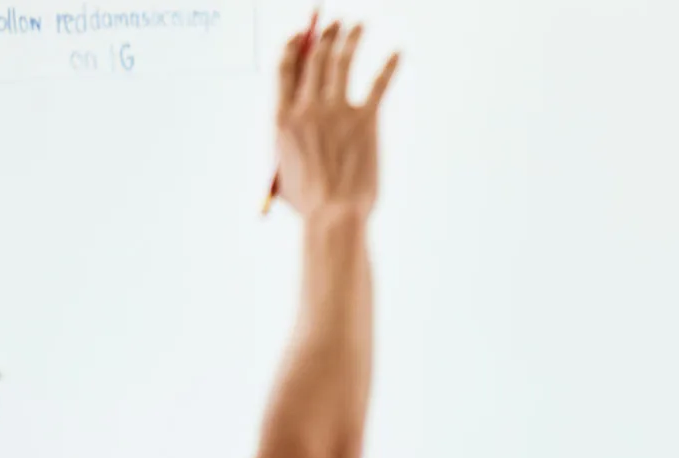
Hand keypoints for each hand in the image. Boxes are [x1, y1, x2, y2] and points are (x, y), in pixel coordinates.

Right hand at [275, 21, 398, 217]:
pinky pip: (377, 85)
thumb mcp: (281, 168)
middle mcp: (306, 107)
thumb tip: (294, 121)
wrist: (334, 216)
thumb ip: (285, 141)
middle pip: (314, 58)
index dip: (294, 45)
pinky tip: (399, 52)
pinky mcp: (365, 121)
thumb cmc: (309, 203)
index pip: (284, 67)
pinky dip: (389, 66)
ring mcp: (335, 111)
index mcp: (280, 117)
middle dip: (325, 34)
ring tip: (359, 24)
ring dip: (351, 38)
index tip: (301, 33)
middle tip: (335, 21)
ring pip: (342, 62)